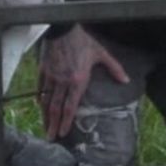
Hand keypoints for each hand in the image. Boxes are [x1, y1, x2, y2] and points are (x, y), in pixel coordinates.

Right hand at [39, 25, 129, 140]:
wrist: (63, 27)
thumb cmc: (83, 41)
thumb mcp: (101, 54)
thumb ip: (114, 68)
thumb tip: (126, 81)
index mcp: (78, 80)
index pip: (70, 106)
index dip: (66, 121)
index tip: (63, 133)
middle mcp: (63, 82)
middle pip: (56, 108)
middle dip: (53, 125)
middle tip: (50, 138)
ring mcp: (51, 77)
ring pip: (47, 101)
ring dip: (45, 116)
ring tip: (45, 127)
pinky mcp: (43, 70)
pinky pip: (40, 87)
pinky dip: (40, 97)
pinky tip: (40, 105)